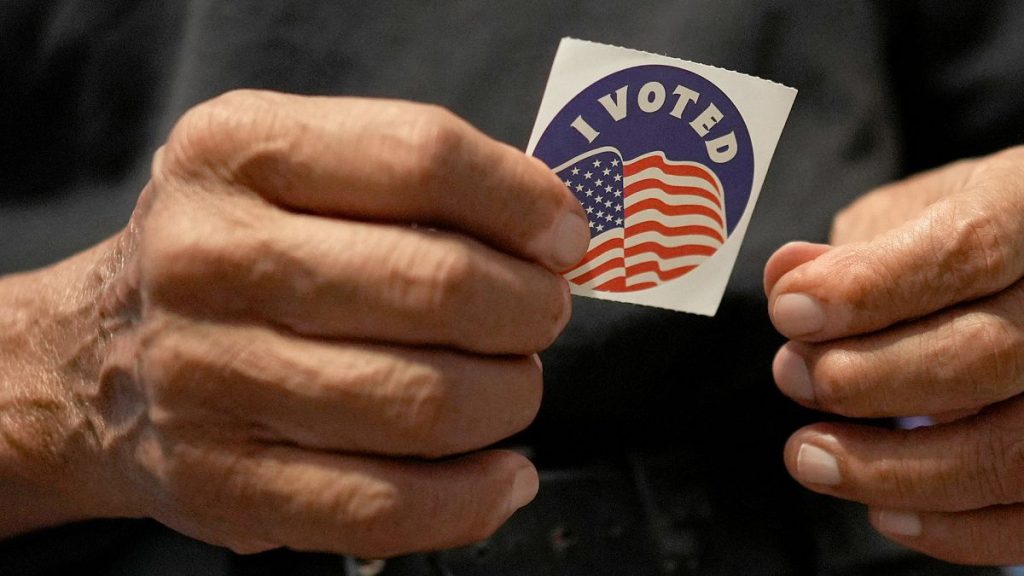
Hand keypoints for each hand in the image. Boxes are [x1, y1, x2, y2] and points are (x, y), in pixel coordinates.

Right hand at [0, 91, 589, 555]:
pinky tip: (501, 474)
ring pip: (426, 403)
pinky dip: (475, 498)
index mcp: (236, 153)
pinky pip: (387, 507)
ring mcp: (210, 379)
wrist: (96, 357)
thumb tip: (550, 229)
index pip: (421, 157)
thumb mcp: (289, 169)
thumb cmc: (230, 252)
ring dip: (509, 398)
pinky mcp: (225, 484)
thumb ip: (410, 177)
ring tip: (510, 384)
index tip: (563, 237)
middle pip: (438, 285)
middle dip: (528, 308)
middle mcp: (209, 259)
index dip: (522, 202)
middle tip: (539, 315)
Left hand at [765, 146, 1023, 563]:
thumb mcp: (914, 216)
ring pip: (1012, 449)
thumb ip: (854, 250)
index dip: (870, 287)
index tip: (789, 310)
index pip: (968, 248)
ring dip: (893, 470)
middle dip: (869, 379)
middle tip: (793, 375)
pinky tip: (884, 511)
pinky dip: (954, 529)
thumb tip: (787, 278)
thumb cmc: (968, 239)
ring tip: (811, 456)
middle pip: (988, 354)